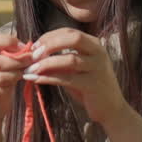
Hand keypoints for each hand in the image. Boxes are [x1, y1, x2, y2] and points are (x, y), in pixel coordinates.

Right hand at [0, 31, 35, 141]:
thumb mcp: (2, 63)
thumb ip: (11, 54)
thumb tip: (30, 47)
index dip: (7, 40)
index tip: (22, 46)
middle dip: (19, 61)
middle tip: (32, 60)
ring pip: (1, 77)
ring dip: (16, 75)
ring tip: (23, 74)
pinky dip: (8, 88)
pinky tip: (12, 87)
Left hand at [22, 28, 141, 141]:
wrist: (111, 109)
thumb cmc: (89, 86)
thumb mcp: (75, 69)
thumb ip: (60, 59)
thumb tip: (34, 54)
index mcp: (94, 44)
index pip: (69, 32)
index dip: (50, 36)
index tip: (34, 45)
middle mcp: (98, 53)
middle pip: (73, 39)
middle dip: (50, 44)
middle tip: (33, 54)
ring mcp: (98, 68)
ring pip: (70, 59)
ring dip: (46, 63)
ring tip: (30, 69)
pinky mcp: (93, 85)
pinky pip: (67, 79)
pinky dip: (49, 78)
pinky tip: (36, 79)